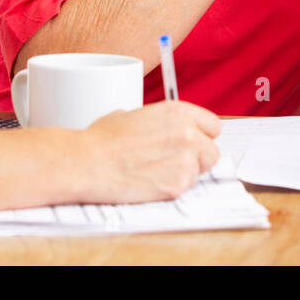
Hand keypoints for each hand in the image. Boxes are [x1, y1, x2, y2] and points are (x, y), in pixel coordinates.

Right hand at [78, 101, 220, 202]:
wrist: (87, 162)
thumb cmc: (102, 139)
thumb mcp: (133, 114)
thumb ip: (158, 121)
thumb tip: (159, 128)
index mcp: (178, 112)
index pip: (213, 126)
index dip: (202, 136)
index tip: (193, 142)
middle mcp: (188, 134)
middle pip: (212, 151)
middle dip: (197, 158)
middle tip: (174, 161)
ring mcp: (185, 160)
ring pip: (199, 172)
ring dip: (183, 173)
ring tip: (155, 170)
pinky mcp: (177, 185)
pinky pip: (184, 188)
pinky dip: (171, 187)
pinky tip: (150, 181)